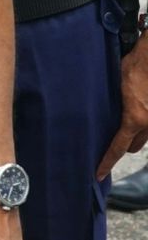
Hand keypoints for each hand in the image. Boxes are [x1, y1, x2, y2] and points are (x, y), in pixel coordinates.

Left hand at [98, 41, 147, 176]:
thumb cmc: (133, 66)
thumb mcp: (113, 85)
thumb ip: (109, 102)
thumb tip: (96, 111)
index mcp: (134, 119)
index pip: (117, 148)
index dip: (106, 162)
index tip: (98, 174)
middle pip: (133, 147)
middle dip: (123, 145)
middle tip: (110, 137)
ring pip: (144, 138)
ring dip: (135, 134)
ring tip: (124, 122)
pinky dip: (144, 125)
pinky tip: (136, 112)